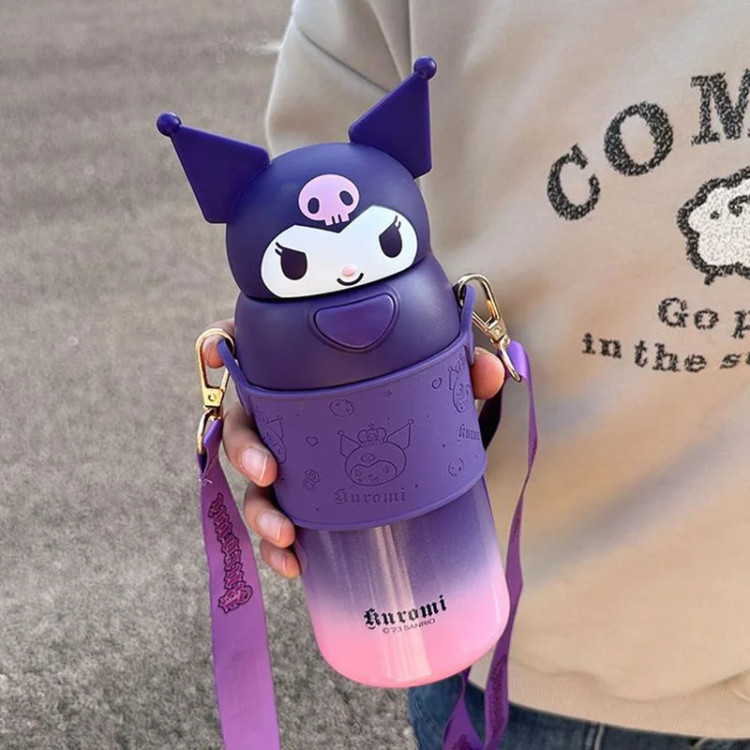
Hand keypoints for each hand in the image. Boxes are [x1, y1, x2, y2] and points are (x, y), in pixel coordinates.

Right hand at [201, 319, 506, 578]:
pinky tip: (296, 566)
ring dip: (259, 511)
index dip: (220, 344)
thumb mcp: (432, 375)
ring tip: (286, 538)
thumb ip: (459, 366)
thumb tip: (488, 373)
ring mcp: (289, 456)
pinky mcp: (304, 495)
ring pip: (253, 481)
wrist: (418, 434)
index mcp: (299, 370)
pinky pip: (278, 520)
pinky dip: (278, 547)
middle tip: (270, 472)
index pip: (247, 346)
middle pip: (241, 422)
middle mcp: (283, 411)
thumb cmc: (411, 391)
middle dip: (243, 448)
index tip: (218, 351)